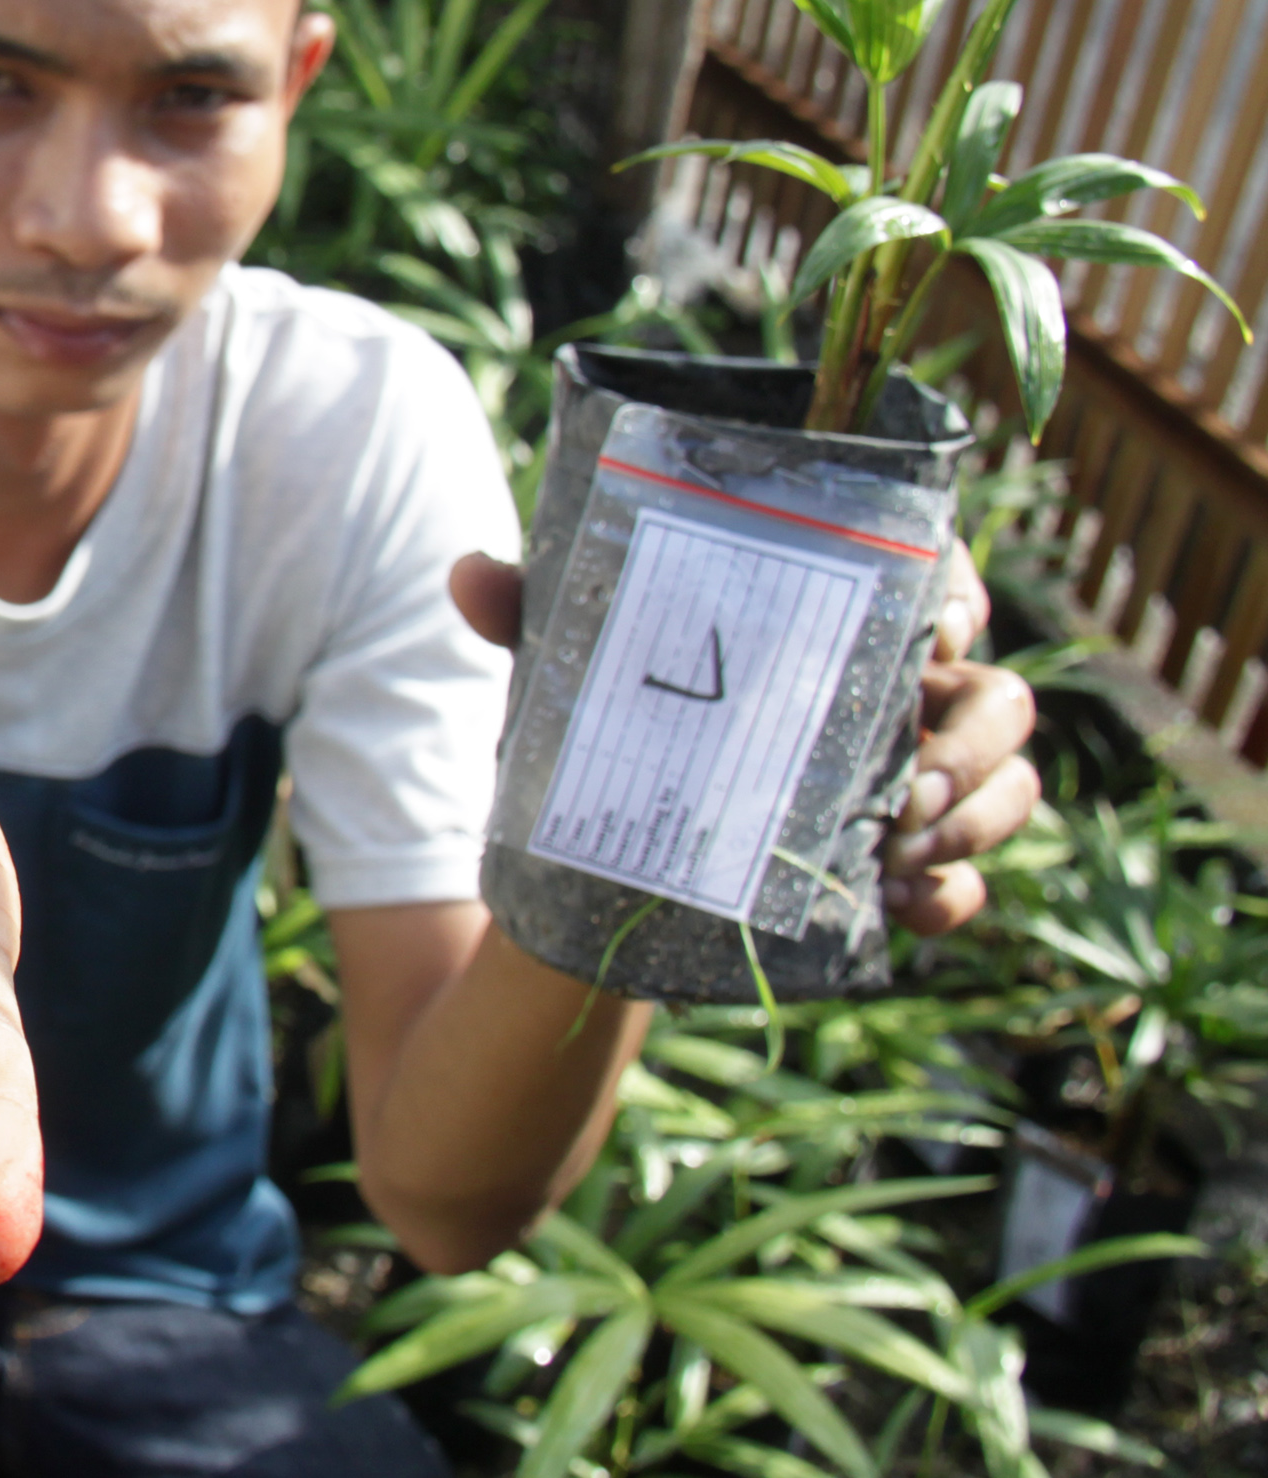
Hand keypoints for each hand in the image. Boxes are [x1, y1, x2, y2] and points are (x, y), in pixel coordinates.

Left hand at [448, 545, 1038, 937]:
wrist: (597, 865)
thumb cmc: (608, 727)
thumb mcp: (572, 671)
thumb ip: (536, 616)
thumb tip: (470, 574)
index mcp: (835, 631)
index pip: (937, 582)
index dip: (961, 593)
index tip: (938, 624)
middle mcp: (892, 702)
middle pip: (997, 696)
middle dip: (975, 738)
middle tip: (913, 783)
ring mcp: (907, 790)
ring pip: (1008, 786)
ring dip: (980, 817)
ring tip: (903, 844)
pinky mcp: (893, 873)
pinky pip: (964, 887)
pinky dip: (952, 897)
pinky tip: (903, 904)